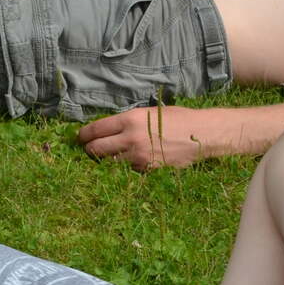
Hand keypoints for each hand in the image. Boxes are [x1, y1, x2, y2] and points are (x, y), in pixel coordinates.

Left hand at [76, 105, 210, 170]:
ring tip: (105, 159)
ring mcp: (138, 157)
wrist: (203, 134)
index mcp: (130, 119)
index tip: (80, 137)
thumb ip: (129, 121)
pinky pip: (127, 172)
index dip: (84, 135)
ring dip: (104, 162)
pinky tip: (126, 165)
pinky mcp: (147, 170)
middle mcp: (131, 138)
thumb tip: (109, 128)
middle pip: (96, 149)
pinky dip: (123, 169)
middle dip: (89, 150)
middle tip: (88, 150)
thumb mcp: (150, 113)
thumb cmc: (179, 119)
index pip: (96, 129)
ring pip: (109, 164)